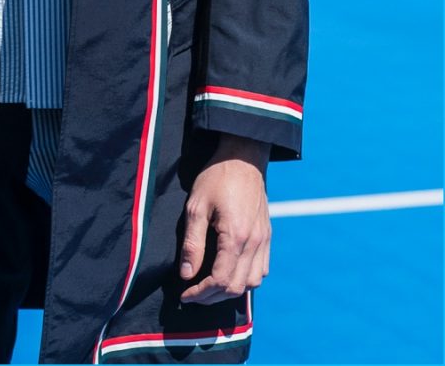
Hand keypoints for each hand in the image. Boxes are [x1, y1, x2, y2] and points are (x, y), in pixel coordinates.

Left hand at [179, 133, 270, 304]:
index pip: (220, 280)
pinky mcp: (267, 235)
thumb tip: (187, 275)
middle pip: (236, 286)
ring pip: (252, 282)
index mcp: (236, 236)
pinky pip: (262, 269)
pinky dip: (246, 279)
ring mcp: (264, 240)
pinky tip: (230, 272)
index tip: (185, 294)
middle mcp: (254, 242)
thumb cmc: (216, 177)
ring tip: (210, 287)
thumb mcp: (196, 206)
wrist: (243, 156)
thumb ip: (193, 243)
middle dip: (212, 296)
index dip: (201, 293)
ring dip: (230, 290)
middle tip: (193, 294)